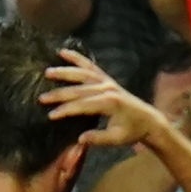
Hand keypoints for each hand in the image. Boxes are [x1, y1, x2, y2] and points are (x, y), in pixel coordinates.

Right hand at [42, 49, 171, 148]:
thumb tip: (80, 139)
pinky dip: (77, 58)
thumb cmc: (133, 132)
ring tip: (48, 72)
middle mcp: (108, 89)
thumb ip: (98, 139)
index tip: (51, 116)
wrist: (148, 120)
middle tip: (42, 98)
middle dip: (59, 94)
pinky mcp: (107, 79)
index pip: (82, 106)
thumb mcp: (117, 139)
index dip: (66, 111)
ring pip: (82, 73)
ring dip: (64, 72)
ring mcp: (107, 81)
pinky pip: (90, 65)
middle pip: (78, 90)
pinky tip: (63, 52)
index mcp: (110, 103)